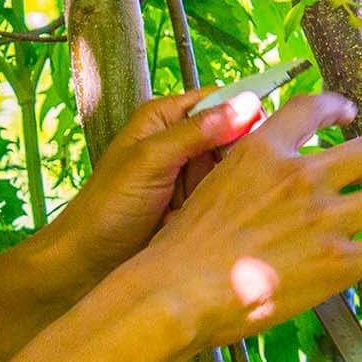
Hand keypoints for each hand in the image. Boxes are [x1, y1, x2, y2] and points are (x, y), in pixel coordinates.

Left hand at [43, 86, 268, 283]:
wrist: (88, 262)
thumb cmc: (107, 207)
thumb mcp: (150, 161)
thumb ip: (195, 132)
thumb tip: (246, 104)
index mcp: (165, 118)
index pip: (219, 99)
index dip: (246, 110)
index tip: (273, 128)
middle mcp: (181, 142)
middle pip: (234, 132)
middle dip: (251, 148)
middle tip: (269, 168)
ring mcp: (191, 175)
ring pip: (236, 166)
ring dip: (245, 178)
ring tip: (262, 192)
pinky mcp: (197, 205)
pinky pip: (228, 195)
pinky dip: (238, 201)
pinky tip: (249, 212)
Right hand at [126, 92, 361, 351]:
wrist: (179, 291)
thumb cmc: (183, 250)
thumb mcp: (211, 184)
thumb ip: (248, 172)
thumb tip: (266, 180)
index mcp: (263, 151)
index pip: (312, 108)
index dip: (338, 107)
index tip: (348, 114)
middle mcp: (299, 176)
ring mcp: (322, 218)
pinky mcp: (336, 262)